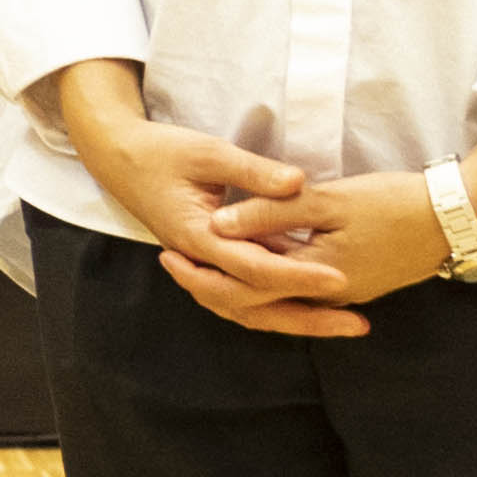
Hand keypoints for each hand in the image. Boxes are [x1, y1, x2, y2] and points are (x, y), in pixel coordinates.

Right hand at [56, 61, 358, 330]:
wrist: (119, 159)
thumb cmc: (162, 151)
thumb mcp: (208, 152)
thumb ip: (253, 170)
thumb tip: (298, 183)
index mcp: (197, 235)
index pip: (254, 267)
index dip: (298, 276)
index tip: (339, 279)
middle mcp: (198, 260)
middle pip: (254, 304)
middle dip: (307, 318)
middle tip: (357, 324)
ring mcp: (201, 265)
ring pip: (247, 309)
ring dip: (294, 320)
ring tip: (341, 324)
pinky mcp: (208, 261)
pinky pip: (241, 296)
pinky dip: (274, 307)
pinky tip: (308, 308)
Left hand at [190, 115, 476, 338]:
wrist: (460, 214)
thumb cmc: (397, 201)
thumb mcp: (329, 200)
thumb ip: (272, 212)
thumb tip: (218, 225)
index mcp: (315, 276)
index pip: (242, 287)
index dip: (202, 272)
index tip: (168, 253)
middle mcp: (328, 295)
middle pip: (254, 305)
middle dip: (211, 289)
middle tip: (174, 267)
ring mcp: (346, 293)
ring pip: (277, 303)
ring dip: (240, 290)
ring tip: (204, 267)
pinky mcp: (357, 283)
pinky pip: (300, 294)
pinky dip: (270, 285)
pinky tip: (254, 264)